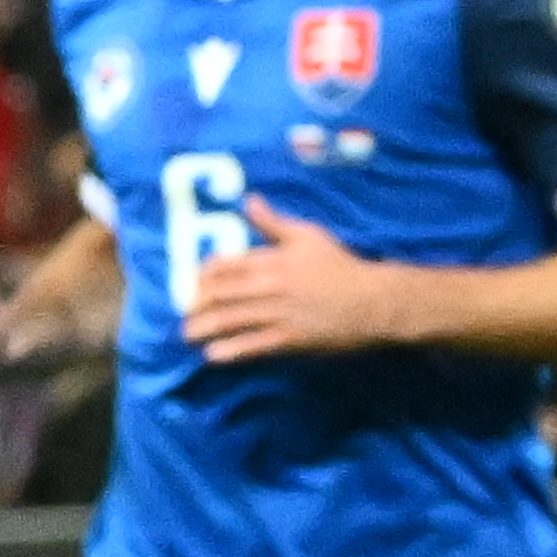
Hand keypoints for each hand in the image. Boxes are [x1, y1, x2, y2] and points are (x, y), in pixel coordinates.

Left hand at [180, 207, 419, 361]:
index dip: (204, 274)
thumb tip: (248, 201)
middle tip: (184, 312)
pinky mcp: (288, 339)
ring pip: (231, 320)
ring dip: (205, 328)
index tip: (194, 281)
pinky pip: (252, 346)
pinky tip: (213, 355)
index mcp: (272, 259)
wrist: (371, 301)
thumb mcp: (308, 235)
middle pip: (222, 294)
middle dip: (197, 304)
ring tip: (189, 334)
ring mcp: (277, 314)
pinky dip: (230, 351)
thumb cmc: (340, 266)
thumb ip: (273, 222)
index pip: (226, 264)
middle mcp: (269, 286)